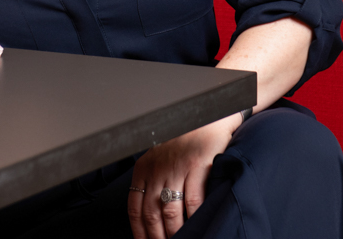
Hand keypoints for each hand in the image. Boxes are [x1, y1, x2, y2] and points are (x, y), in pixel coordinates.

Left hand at [128, 114, 239, 238]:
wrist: (207, 116)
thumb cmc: (184, 141)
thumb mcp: (159, 158)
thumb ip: (153, 183)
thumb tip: (151, 219)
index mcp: (144, 169)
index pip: (135, 208)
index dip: (139, 232)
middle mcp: (158, 169)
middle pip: (151, 214)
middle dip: (157, 237)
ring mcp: (178, 167)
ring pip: (171, 211)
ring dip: (175, 233)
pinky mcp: (199, 165)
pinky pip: (194, 200)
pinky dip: (194, 217)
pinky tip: (196, 226)